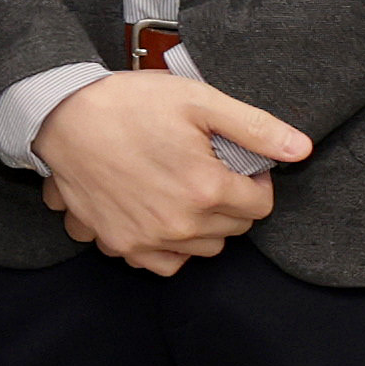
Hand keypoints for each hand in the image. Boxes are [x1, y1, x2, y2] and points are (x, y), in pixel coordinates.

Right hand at [33, 68, 311, 274]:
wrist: (62, 118)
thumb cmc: (129, 104)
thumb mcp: (199, 101)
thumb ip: (255, 127)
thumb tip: (302, 150)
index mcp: (206, 189)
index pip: (260, 205)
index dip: (254, 180)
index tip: (236, 163)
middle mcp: (180, 224)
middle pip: (234, 229)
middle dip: (230, 202)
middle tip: (207, 170)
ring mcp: (148, 239)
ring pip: (203, 249)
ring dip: (204, 225)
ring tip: (184, 190)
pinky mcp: (121, 244)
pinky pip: (163, 264)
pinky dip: (170, 246)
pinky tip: (162, 216)